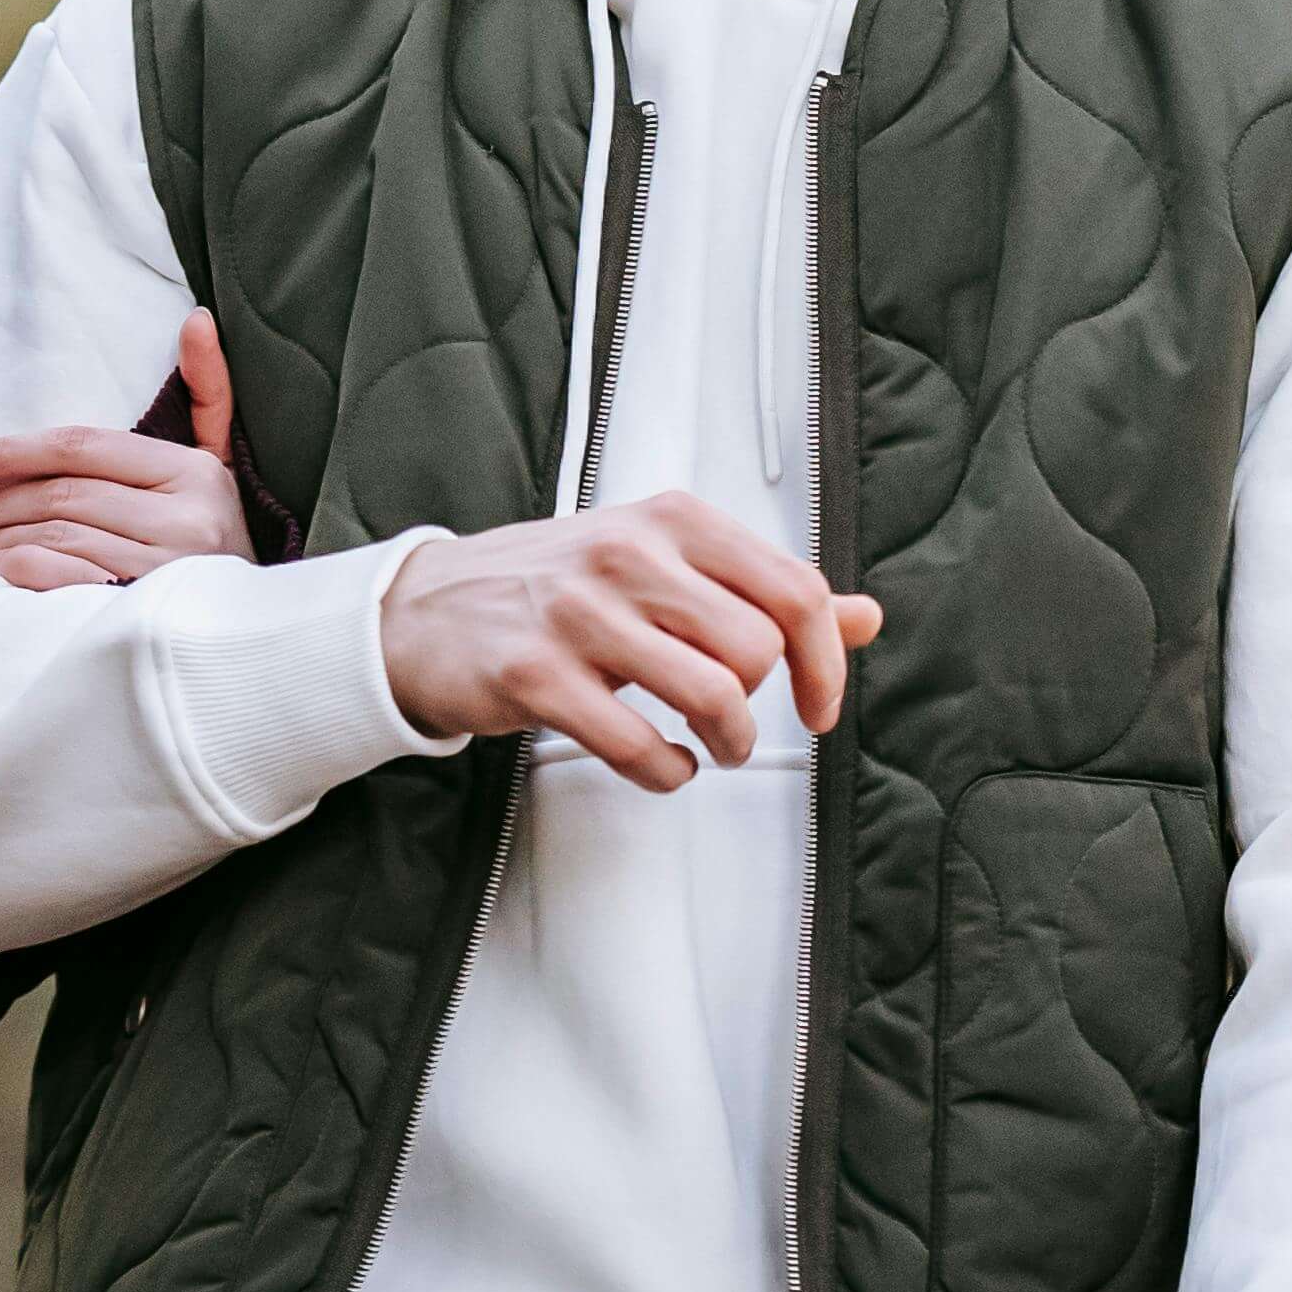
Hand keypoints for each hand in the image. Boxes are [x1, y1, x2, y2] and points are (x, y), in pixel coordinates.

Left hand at [0, 310, 256, 588]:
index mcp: (195, 474)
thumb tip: (196, 319)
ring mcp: (165, 572)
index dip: (12, 451)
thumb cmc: (221, 539)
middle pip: (63, 494)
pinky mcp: (143, 613)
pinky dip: (22, 573)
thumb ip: (207, 394)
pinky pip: (65, 583)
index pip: (83, 447)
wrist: (254, 633)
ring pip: (57, 538)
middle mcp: (185, 520)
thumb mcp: (222, 463)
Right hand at [376, 497, 883, 794]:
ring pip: (710, 694)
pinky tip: (663, 761)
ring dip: (726, 743)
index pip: (794, 589)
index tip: (819, 703)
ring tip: (711, 747)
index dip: (825, 662)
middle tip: (737, 721)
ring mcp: (579, 613)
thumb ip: (762, 589)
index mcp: (673, 520)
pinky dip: (667, 771)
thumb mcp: (664, 564)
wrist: (428, 609)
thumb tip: (864, 617)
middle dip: (761, 703)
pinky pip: (639, 744)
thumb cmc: (559, 587)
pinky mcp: (537, 675)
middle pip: (757, 648)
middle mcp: (629, 554)